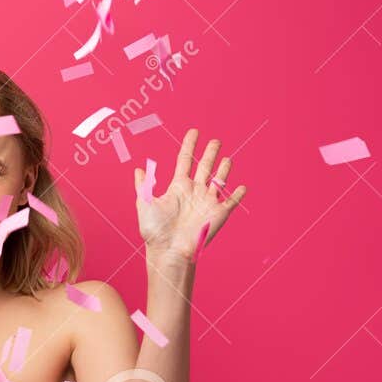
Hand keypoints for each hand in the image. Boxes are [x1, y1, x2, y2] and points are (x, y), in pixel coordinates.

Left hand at [136, 128, 247, 261]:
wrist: (168, 250)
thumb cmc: (154, 230)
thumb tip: (139, 169)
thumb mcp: (145, 203)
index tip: (194, 132)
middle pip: (204, 167)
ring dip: (224, 169)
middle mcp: (194, 192)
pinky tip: (242, 187)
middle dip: (210, 153)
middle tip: (215, 140)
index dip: (189, 145)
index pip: (185, 160)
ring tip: (227, 159)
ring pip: (219, 180)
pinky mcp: (218, 214)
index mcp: (178, 187)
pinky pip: (231, 201)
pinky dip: (237, 194)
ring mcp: (207, 202)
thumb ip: (144, 185)